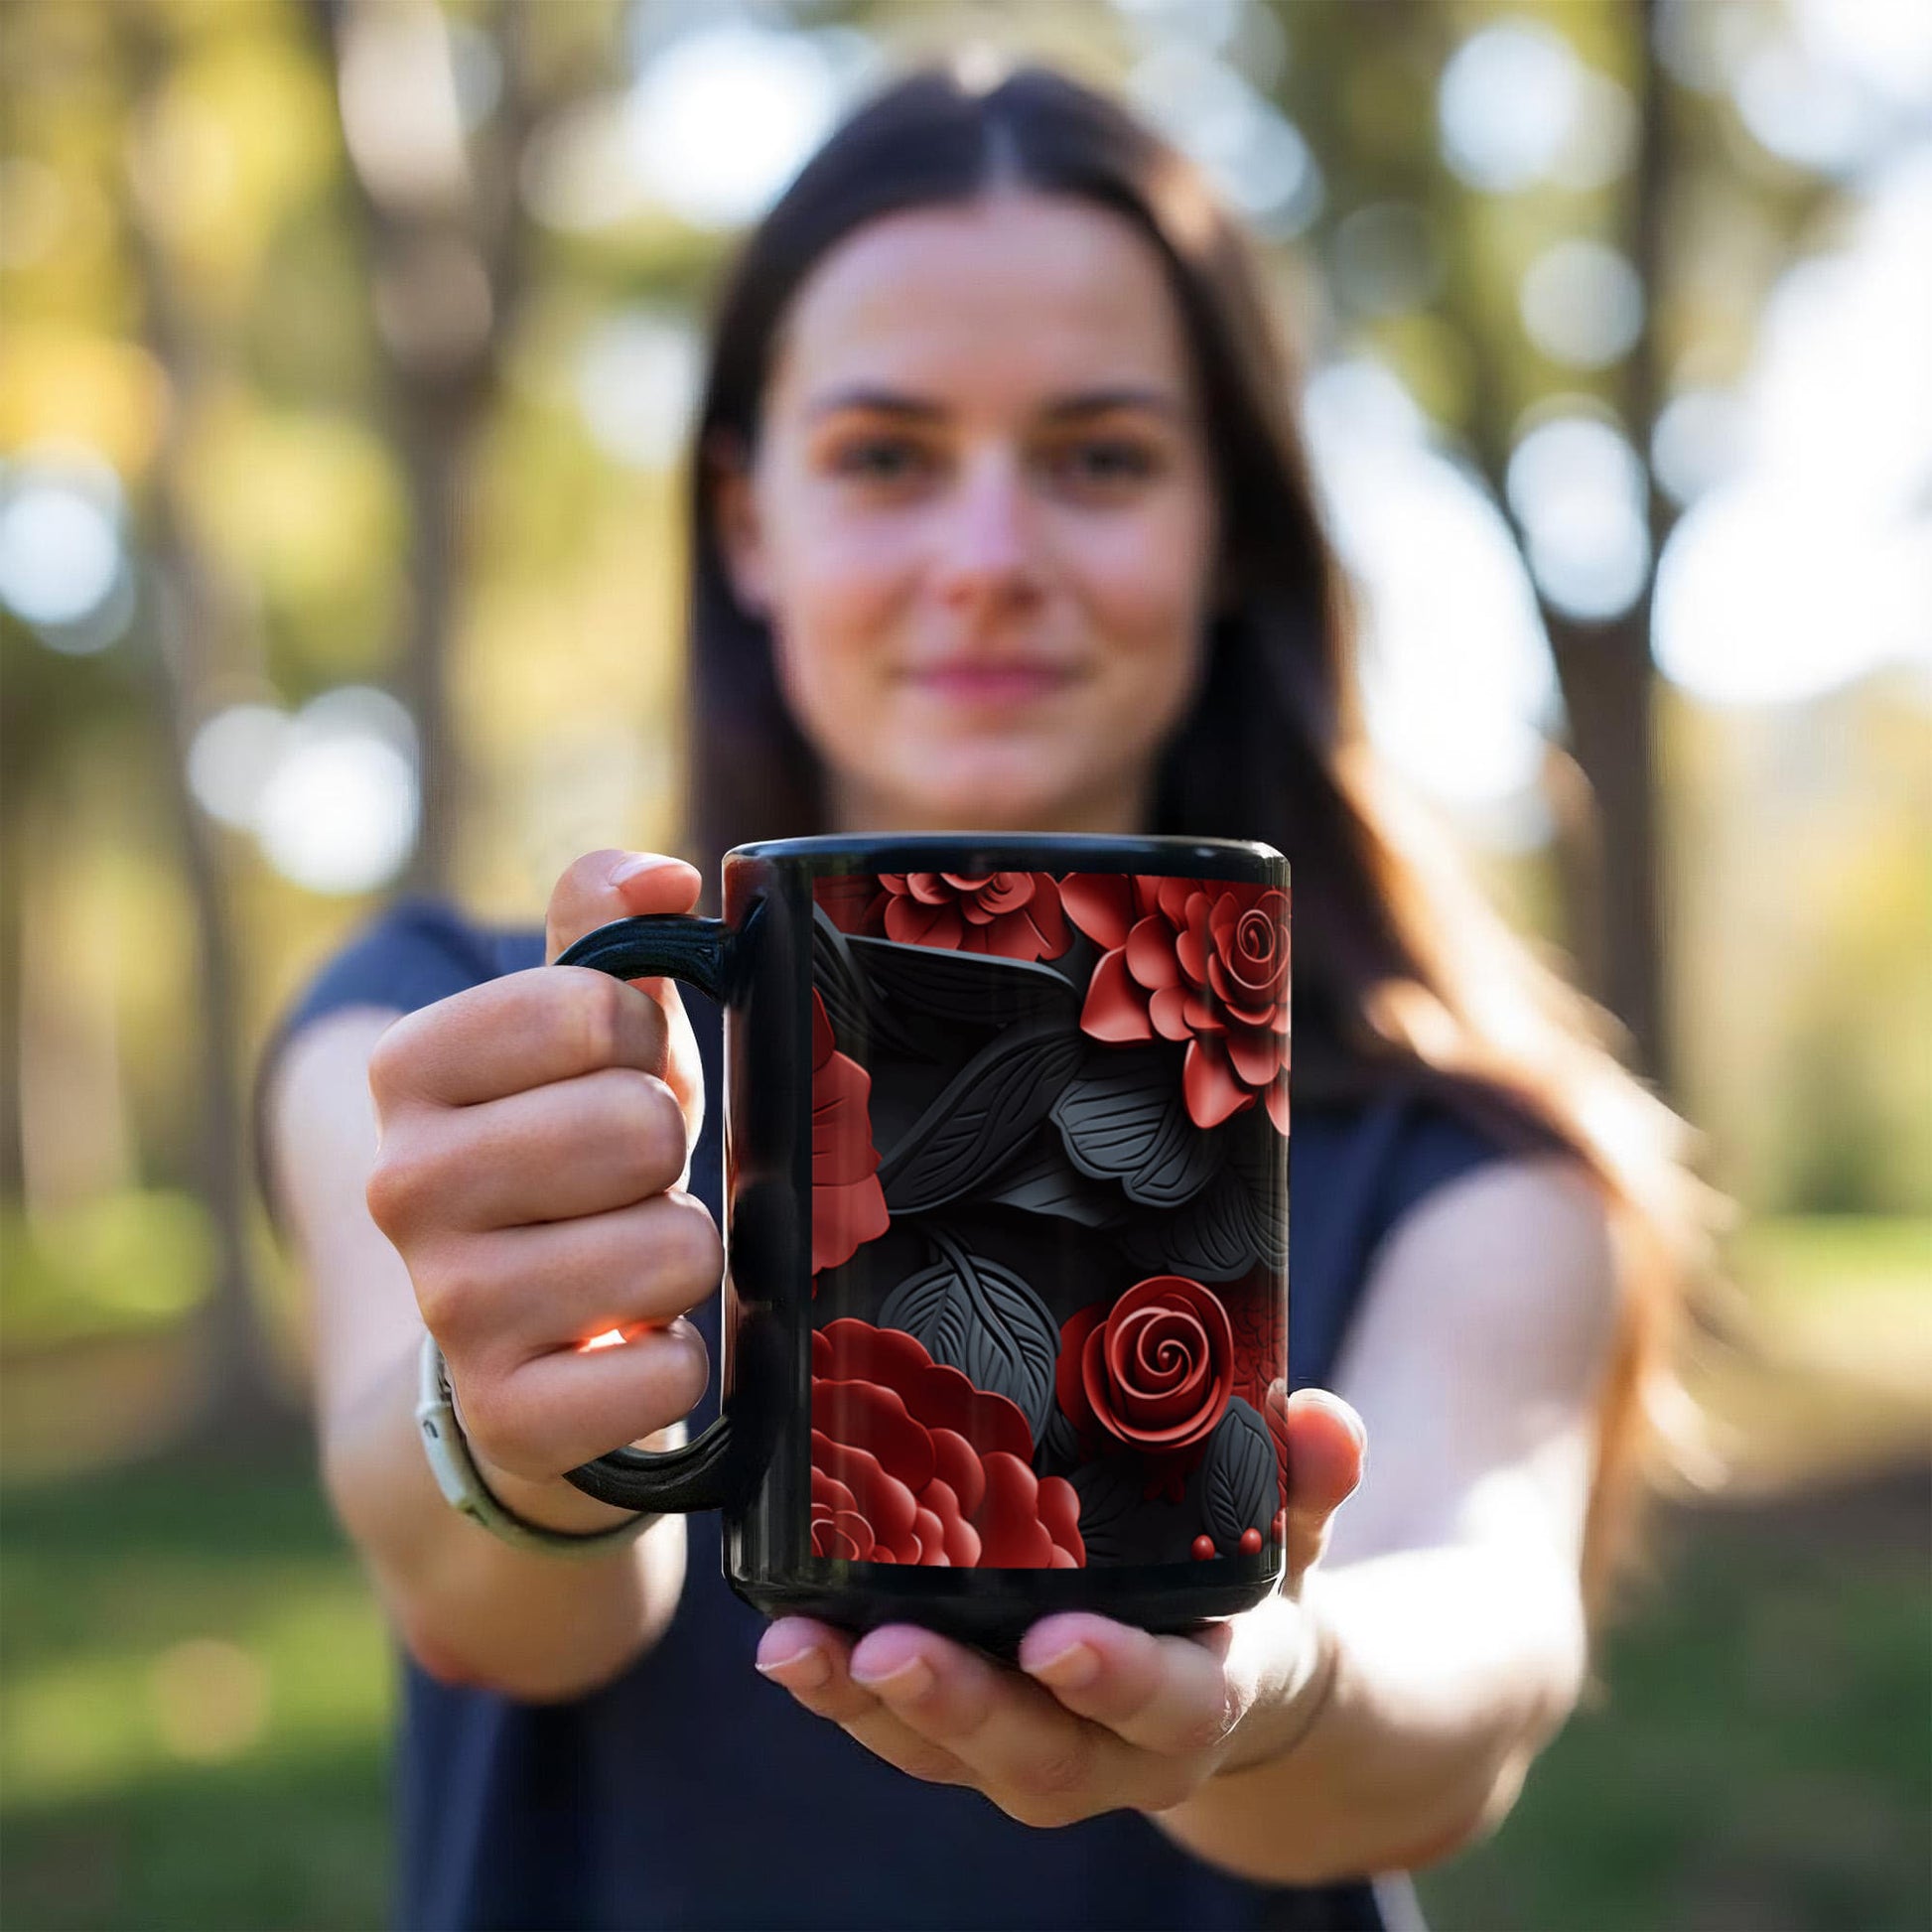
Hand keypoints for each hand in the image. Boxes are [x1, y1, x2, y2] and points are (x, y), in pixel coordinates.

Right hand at [365, 849, 718, 1527]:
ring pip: (669, 1250)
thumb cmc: (574, 1164)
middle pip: (635, 1126)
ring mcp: (449, 1309)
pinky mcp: (508, 1418)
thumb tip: (663, 874)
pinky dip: (682, 1361)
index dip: (644, 1040)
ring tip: (638, 1260)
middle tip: (635, 1181)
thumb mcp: (586, 1039)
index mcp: (412, 1070)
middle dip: (667, 1151)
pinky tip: (639, 1349)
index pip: (593, 1005)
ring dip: (687, 1252)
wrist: (518, 1356)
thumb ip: (608, 935)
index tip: (620, 1074)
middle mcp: (402, 1185)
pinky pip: (664, 1375)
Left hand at [754, 1390, 1364, 1825]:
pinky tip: (783, 1637)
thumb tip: (1327, 1419)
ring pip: (946, 1754)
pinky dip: (841, 1693)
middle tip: (883, 1649)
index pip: (1171, 1702)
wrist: (1235, 1686)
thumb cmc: (1250, 1593)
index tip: (1057, 1640)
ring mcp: (1037, 1746)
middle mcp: (1115, 1748)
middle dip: (957, 1705)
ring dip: (865, 1705)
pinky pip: (903, 1732)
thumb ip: (1309, 1480)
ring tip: (792, 1647)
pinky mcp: (973, 1731)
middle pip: (1034, 1753)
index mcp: (1206, 1695)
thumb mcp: (1295, 1535)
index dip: (1117, 1678)